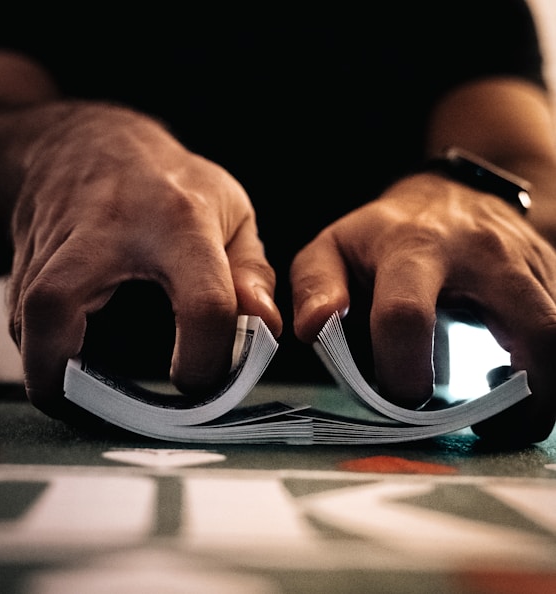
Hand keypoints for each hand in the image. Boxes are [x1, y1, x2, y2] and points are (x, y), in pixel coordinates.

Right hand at [8, 104, 280, 417]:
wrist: (87, 146)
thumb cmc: (170, 183)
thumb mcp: (231, 210)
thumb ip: (252, 272)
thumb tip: (264, 328)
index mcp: (178, 222)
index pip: (203, 303)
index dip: (207, 360)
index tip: (202, 381)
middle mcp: (103, 233)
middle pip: (58, 308)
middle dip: (75, 380)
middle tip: (114, 413)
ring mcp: (51, 249)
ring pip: (27, 327)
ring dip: (59, 375)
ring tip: (98, 393)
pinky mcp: (22, 267)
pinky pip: (24, 328)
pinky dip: (49, 355)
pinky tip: (78, 357)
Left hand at [290, 172, 555, 443]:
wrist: (450, 195)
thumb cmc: (382, 233)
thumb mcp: (334, 247)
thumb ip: (315, 286)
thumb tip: (310, 329)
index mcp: (414, 249)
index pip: (407, 316)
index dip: (402, 372)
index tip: (401, 400)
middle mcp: (486, 255)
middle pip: (536, 333)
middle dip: (522, 401)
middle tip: (488, 429)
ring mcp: (531, 264)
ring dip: (546, 392)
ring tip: (507, 413)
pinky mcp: (553, 275)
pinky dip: (550, 370)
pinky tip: (518, 379)